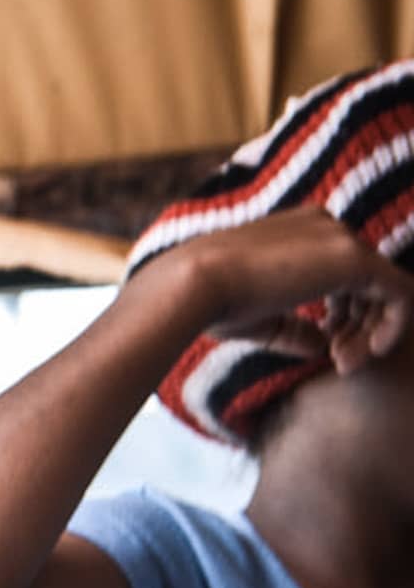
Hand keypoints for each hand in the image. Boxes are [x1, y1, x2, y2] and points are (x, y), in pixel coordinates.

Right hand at [161, 209, 410, 370]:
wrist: (193, 285)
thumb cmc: (212, 302)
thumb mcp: (260, 319)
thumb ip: (297, 329)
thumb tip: (323, 348)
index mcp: (300, 230)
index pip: (344, 273)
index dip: (343, 315)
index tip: (326, 347)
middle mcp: (326, 225)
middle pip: (368, 282)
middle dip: (359, 327)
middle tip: (340, 362)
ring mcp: (342, 239)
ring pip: (385, 289)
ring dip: (371, 331)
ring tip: (344, 362)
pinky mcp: (356, 260)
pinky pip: (400, 295)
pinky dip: (392, 327)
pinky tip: (366, 351)